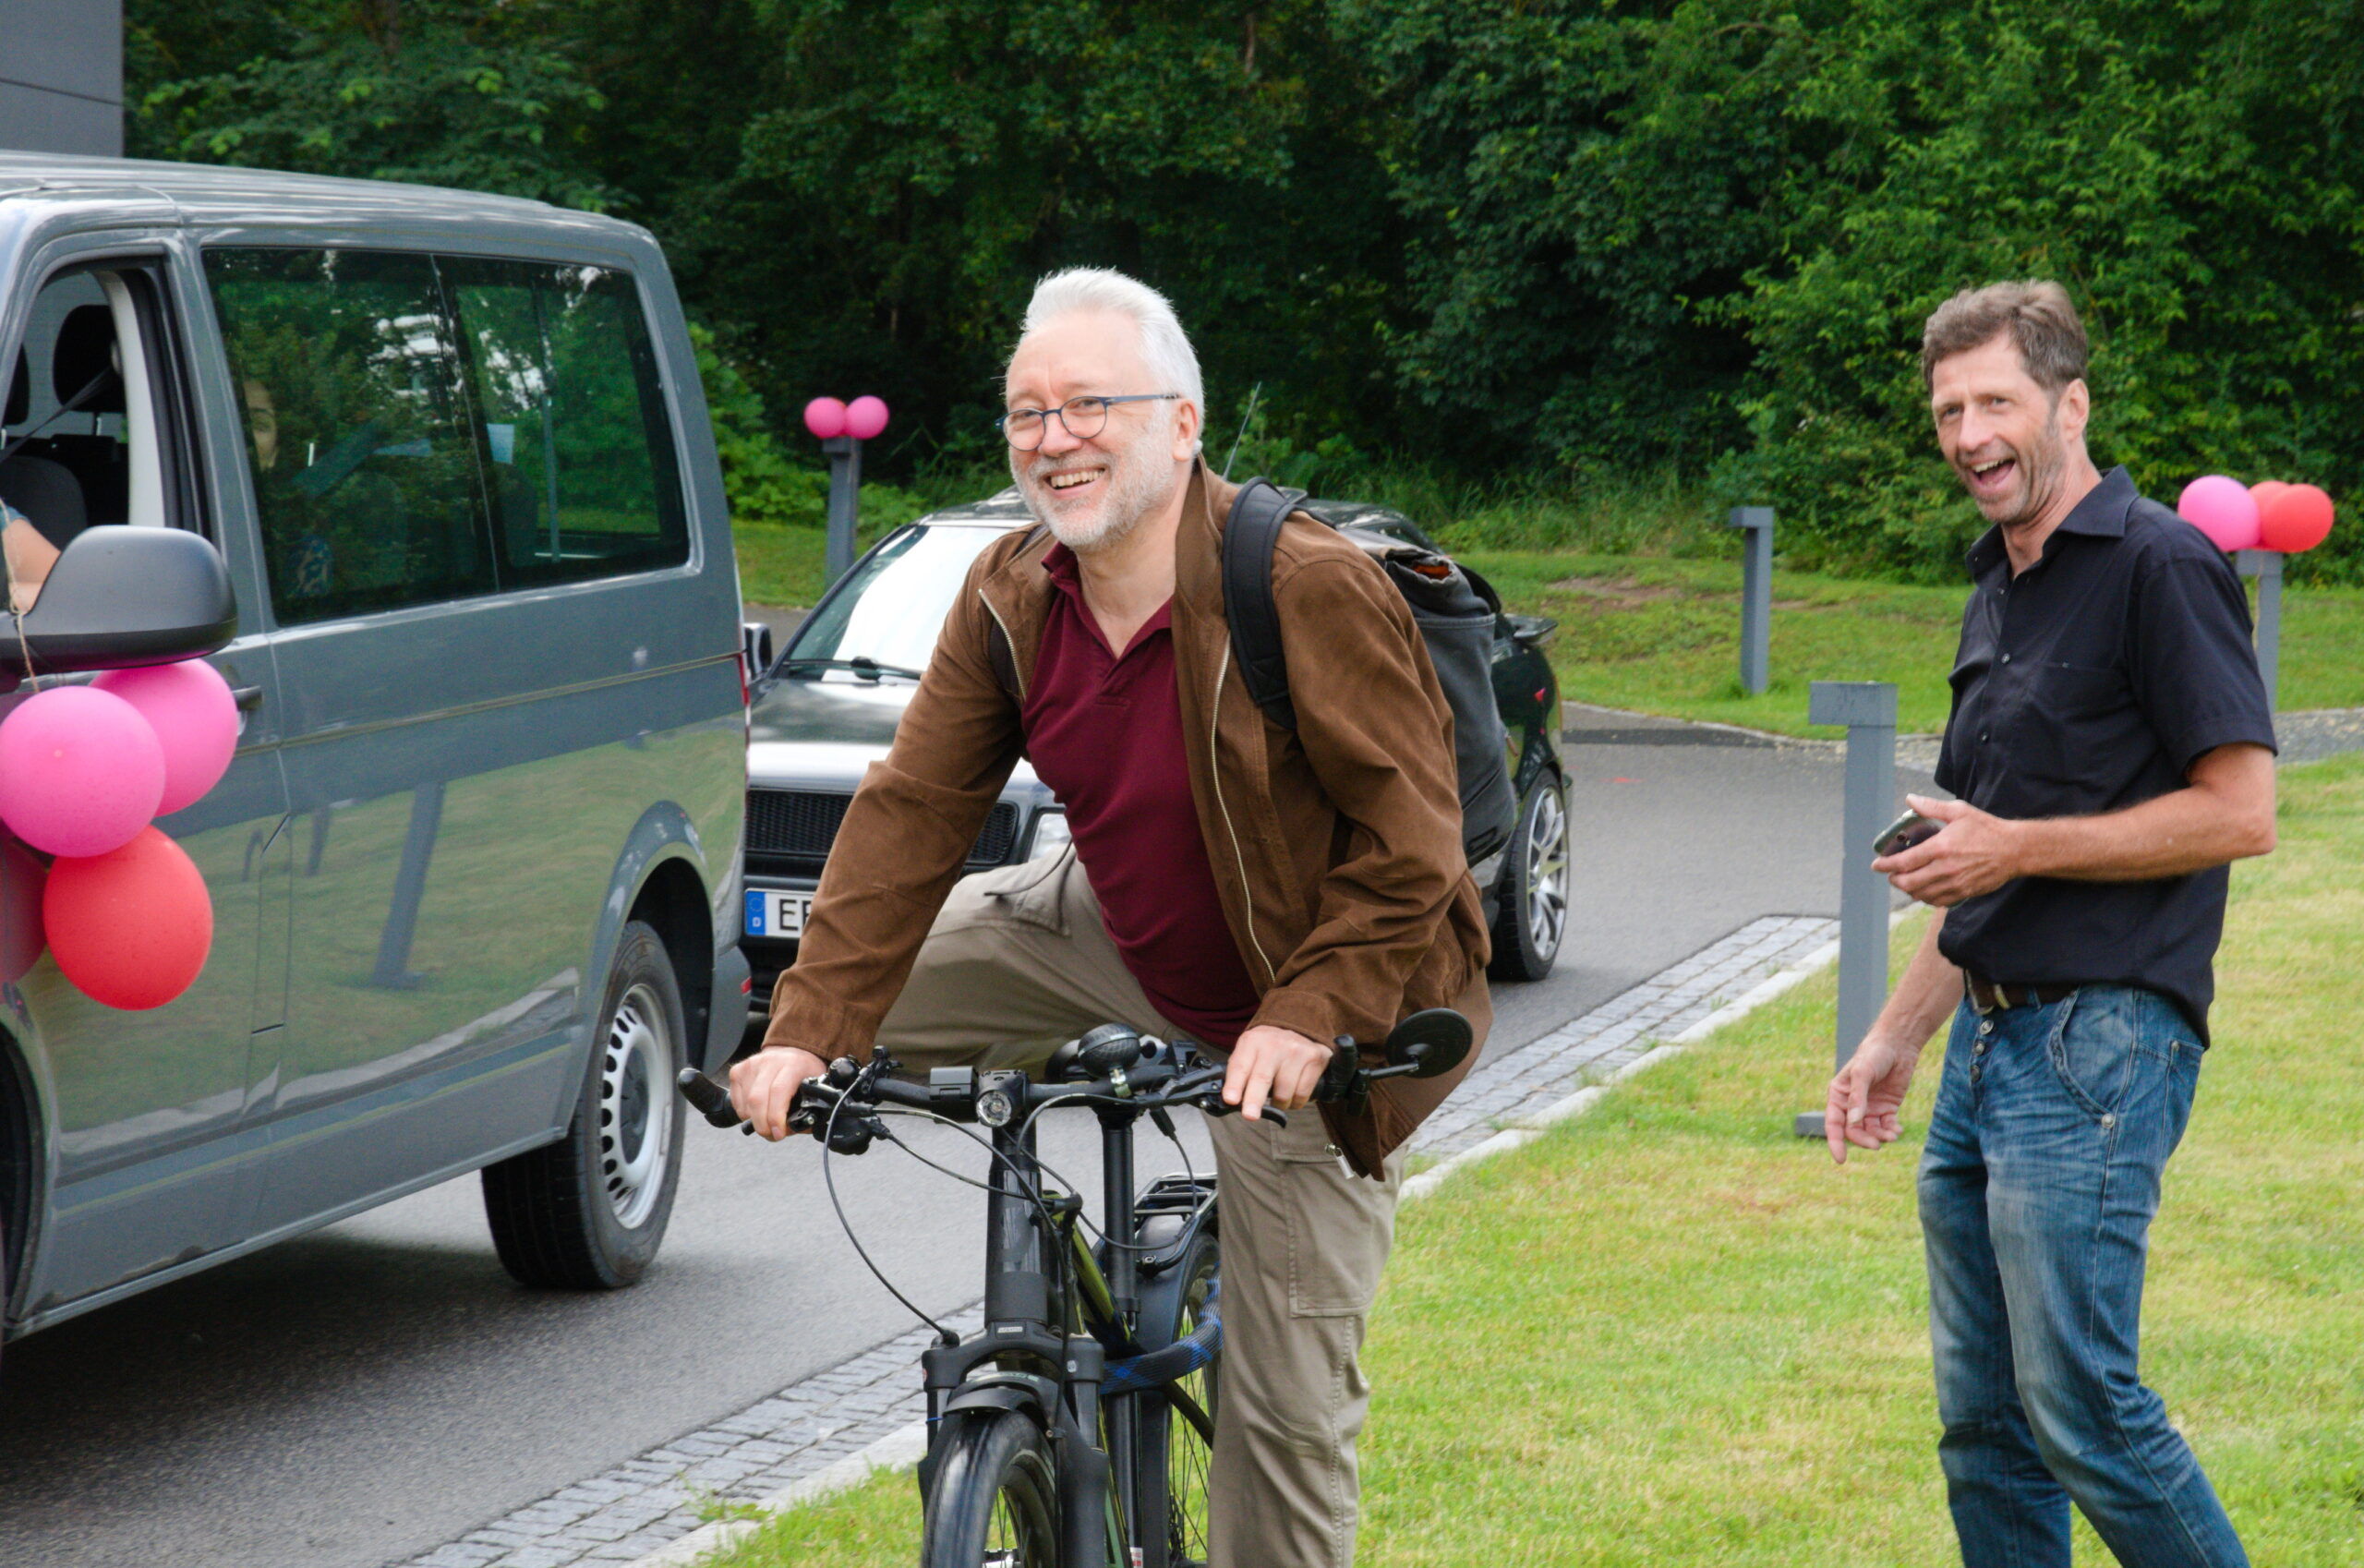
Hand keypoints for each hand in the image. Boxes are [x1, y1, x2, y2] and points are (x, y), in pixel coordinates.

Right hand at [730, 1045, 827, 1140]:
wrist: (792, 1054)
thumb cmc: (804, 1073)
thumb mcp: (814, 1088)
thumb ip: (807, 1109)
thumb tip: (789, 1129)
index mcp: (793, 1064)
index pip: (778, 1091)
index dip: (775, 1117)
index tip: (779, 1133)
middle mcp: (770, 1061)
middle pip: (757, 1099)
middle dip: (762, 1125)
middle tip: (771, 1135)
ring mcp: (752, 1065)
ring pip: (746, 1103)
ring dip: (755, 1120)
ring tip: (767, 1122)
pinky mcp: (738, 1070)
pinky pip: (737, 1102)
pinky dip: (746, 1113)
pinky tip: (757, 1110)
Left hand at [1223, 1025, 1332, 1120]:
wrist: (1300, 1030)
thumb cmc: (1268, 1049)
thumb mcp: (1249, 1051)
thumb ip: (1238, 1073)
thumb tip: (1230, 1101)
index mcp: (1252, 1041)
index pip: (1240, 1066)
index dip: (1235, 1084)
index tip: (1231, 1099)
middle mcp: (1274, 1044)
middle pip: (1262, 1078)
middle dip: (1254, 1099)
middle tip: (1250, 1115)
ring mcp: (1296, 1051)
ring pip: (1284, 1092)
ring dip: (1279, 1104)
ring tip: (1277, 1097)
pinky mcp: (1315, 1059)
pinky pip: (1302, 1093)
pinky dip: (1296, 1102)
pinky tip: (1293, 1094)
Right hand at [1825, 1035, 1916, 1163]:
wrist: (1898, 1045)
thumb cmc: (1874, 1054)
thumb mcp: (1862, 1074)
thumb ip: (1858, 1098)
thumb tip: (1853, 1122)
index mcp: (1839, 1095)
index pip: (1834, 1123)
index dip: (1835, 1142)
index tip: (1841, 1159)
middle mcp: (1852, 1104)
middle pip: (1854, 1130)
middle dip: (1864, 1139)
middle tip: (1877, 1145)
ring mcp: (1870, 1107)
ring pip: (1871, 1131)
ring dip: (1880, 1136)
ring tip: (1892, 1135)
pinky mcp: (1887, 1107)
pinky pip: (1886, 1125)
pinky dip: (1891, 1131)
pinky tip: (1897, 1130)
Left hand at [1872, 794, 2021, 906]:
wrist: (2015, 850)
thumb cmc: (1987, 829)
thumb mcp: (1959, 811)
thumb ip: (1932, 807)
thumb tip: (1910, 799)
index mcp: (1940, 848)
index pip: (1903, 862)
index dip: (1885, 866)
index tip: (1876, 865)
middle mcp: (1945, 868)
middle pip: (1908, 882)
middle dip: (1894, 880)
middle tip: (1891, 874)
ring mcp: (1955, 883)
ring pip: (1921, 894)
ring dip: (1909, 889)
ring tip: (1906, 881)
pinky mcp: (1964, 893)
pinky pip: (1937, 901)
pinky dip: (1925, 897)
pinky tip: (1924, 889)